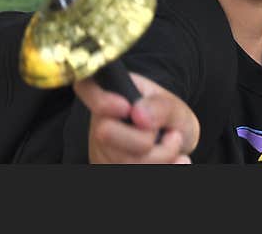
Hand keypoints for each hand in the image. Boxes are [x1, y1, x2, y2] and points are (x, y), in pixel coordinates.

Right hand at [73, 72, 199, 163]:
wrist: (176, 145)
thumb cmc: (170, 120)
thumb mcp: (173, 107)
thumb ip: (160, 107)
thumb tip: (138, 114)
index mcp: (112, 92)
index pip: (85, 86)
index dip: (100, 100)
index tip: (125, 107)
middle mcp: (99, 120)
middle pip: (105, 133)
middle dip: (145, 140)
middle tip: (169, 133)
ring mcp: (101, 148)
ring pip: (122, 161)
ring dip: (160, 158)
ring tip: (173, 144)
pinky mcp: (108, 167)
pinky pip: (131, 174)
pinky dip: (160, 169)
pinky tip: (174, 161)